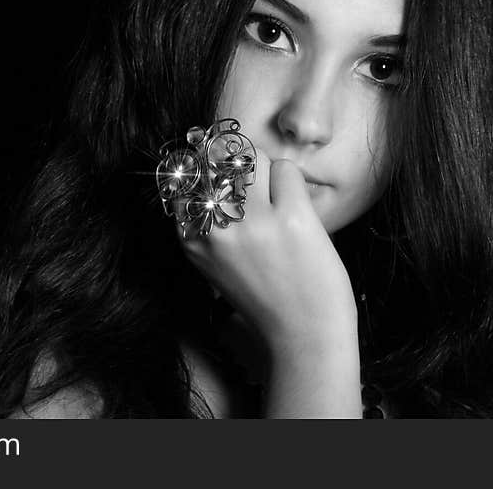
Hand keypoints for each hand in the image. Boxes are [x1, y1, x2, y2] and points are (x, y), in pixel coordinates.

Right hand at [177, 155, 357, 357]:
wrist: (303, 335)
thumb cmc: (265, 296)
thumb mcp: (215, 262)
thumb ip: (207, 222)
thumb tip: (214, 165)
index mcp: (192, 239)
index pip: (188, 176)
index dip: (209, 169)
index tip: (225, 180)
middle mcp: (217, 228)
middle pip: (219, 160)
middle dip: (239, 166)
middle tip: (257, 191)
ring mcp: (253, 222)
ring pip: (253, 158)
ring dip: (268, 171)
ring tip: (277, 202)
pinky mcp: (291, 217)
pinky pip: (286, 169)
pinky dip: (293, 184)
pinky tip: (296, 212)